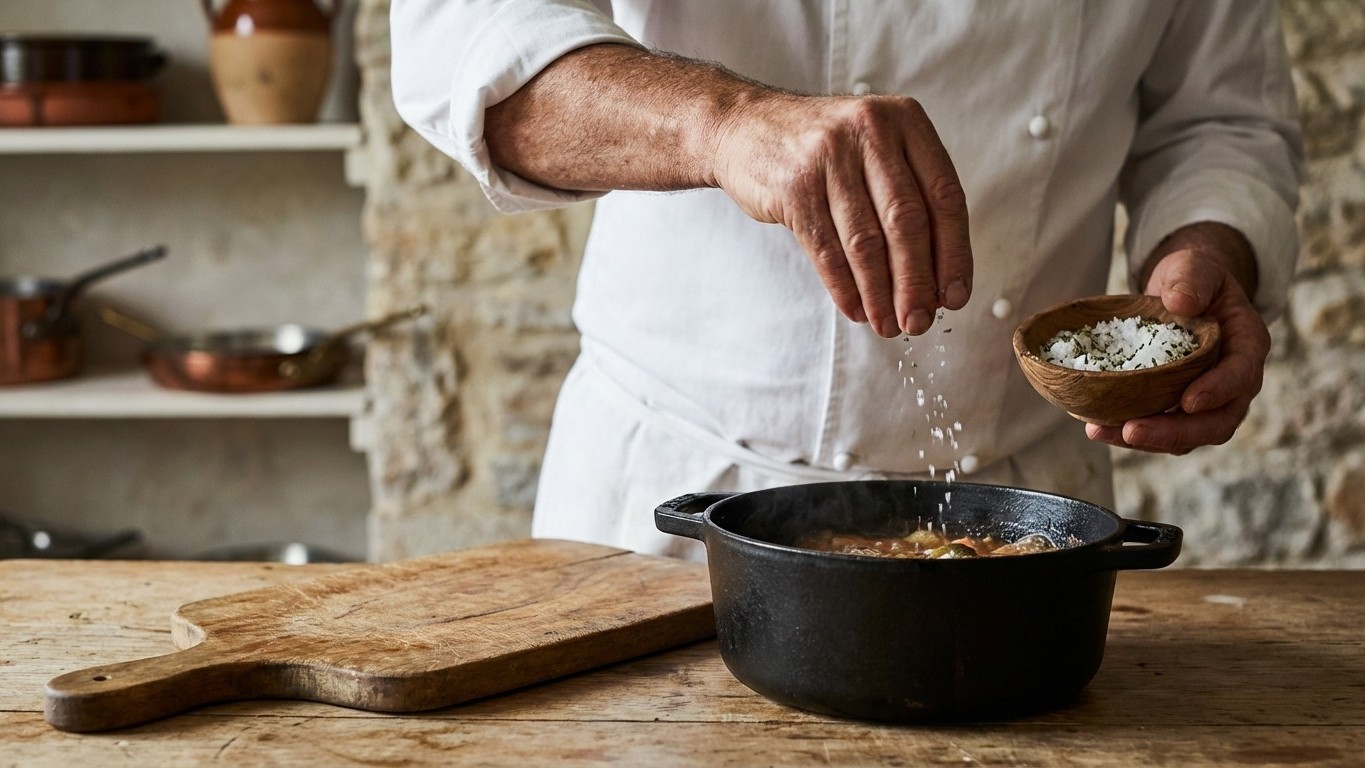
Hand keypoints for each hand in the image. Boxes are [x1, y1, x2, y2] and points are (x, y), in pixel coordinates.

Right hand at [710, 93, 972, 336]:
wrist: (746, 127)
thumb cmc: (823, 151)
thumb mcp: (875, 151)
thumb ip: (909, 197)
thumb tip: (937, 281)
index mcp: (907, 122)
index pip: (944, 196)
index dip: (954, 253)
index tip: (954, 296)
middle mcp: (872, 132)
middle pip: (907, 222)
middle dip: (916, 282)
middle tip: (919, 322)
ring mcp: (830, 157)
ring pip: (866, 241)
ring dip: (880, 293)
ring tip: (888, 325)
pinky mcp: (795, 186)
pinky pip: (827, 249)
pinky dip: (844, 287)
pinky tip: (856, 308)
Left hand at [1086, 223, 1269, 453]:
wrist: (1182, 294)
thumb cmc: (1193, 279)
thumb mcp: (1194, 267)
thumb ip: (1192, 279)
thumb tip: (1181, 304)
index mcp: (1246, 346)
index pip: (1240, 376)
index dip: (1218, 392)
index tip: (1188, 402)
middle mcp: (1233, 382)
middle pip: (1216, 422)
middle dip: (1176, 433)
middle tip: (1133, 432)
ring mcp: (1206, 400)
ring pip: (1186, 435)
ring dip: (1146, 439)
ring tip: (1101, 431)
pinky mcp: (1177, 409)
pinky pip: (1161, 428)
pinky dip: (1130, 431)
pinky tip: (1097, 426)